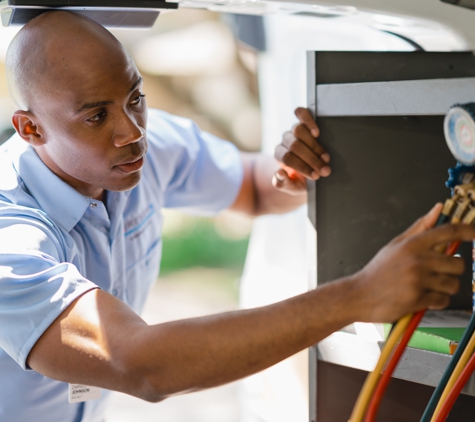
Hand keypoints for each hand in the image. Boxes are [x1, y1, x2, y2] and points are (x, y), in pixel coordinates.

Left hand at [273, 107, 329, 194]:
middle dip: (312, 159)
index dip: (302, 166)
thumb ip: (282, 183)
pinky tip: (317, 132)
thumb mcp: (291, 187)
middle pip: (295, 145)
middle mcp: (285, 141)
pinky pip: (301, 113)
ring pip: (298, 130)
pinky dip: (308, 120)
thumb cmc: (300, 180)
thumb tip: (278, 173)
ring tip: (326, 158)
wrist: (310, 172)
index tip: (316, 176)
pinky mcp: (303, 122)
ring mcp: (293, 131)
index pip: (288, 158)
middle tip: (324, 170)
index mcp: (279, 156)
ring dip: (314, 145)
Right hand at [351, 203, 474, 322]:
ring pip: (453, 284)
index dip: (468, 231)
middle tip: (438, 273)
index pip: (448, 232)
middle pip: (458, 264)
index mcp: (413, 244)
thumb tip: (439, 208)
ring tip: (427, 287)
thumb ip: (420, 228)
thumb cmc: (379, 270)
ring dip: (444, 288)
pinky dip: (436, 302)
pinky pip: (442, 300)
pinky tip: (422, 298)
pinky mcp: (417, 298)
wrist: (360, 294)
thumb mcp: (396, 245)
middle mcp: (417, 259)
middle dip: (452, 271)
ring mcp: (418, 279)